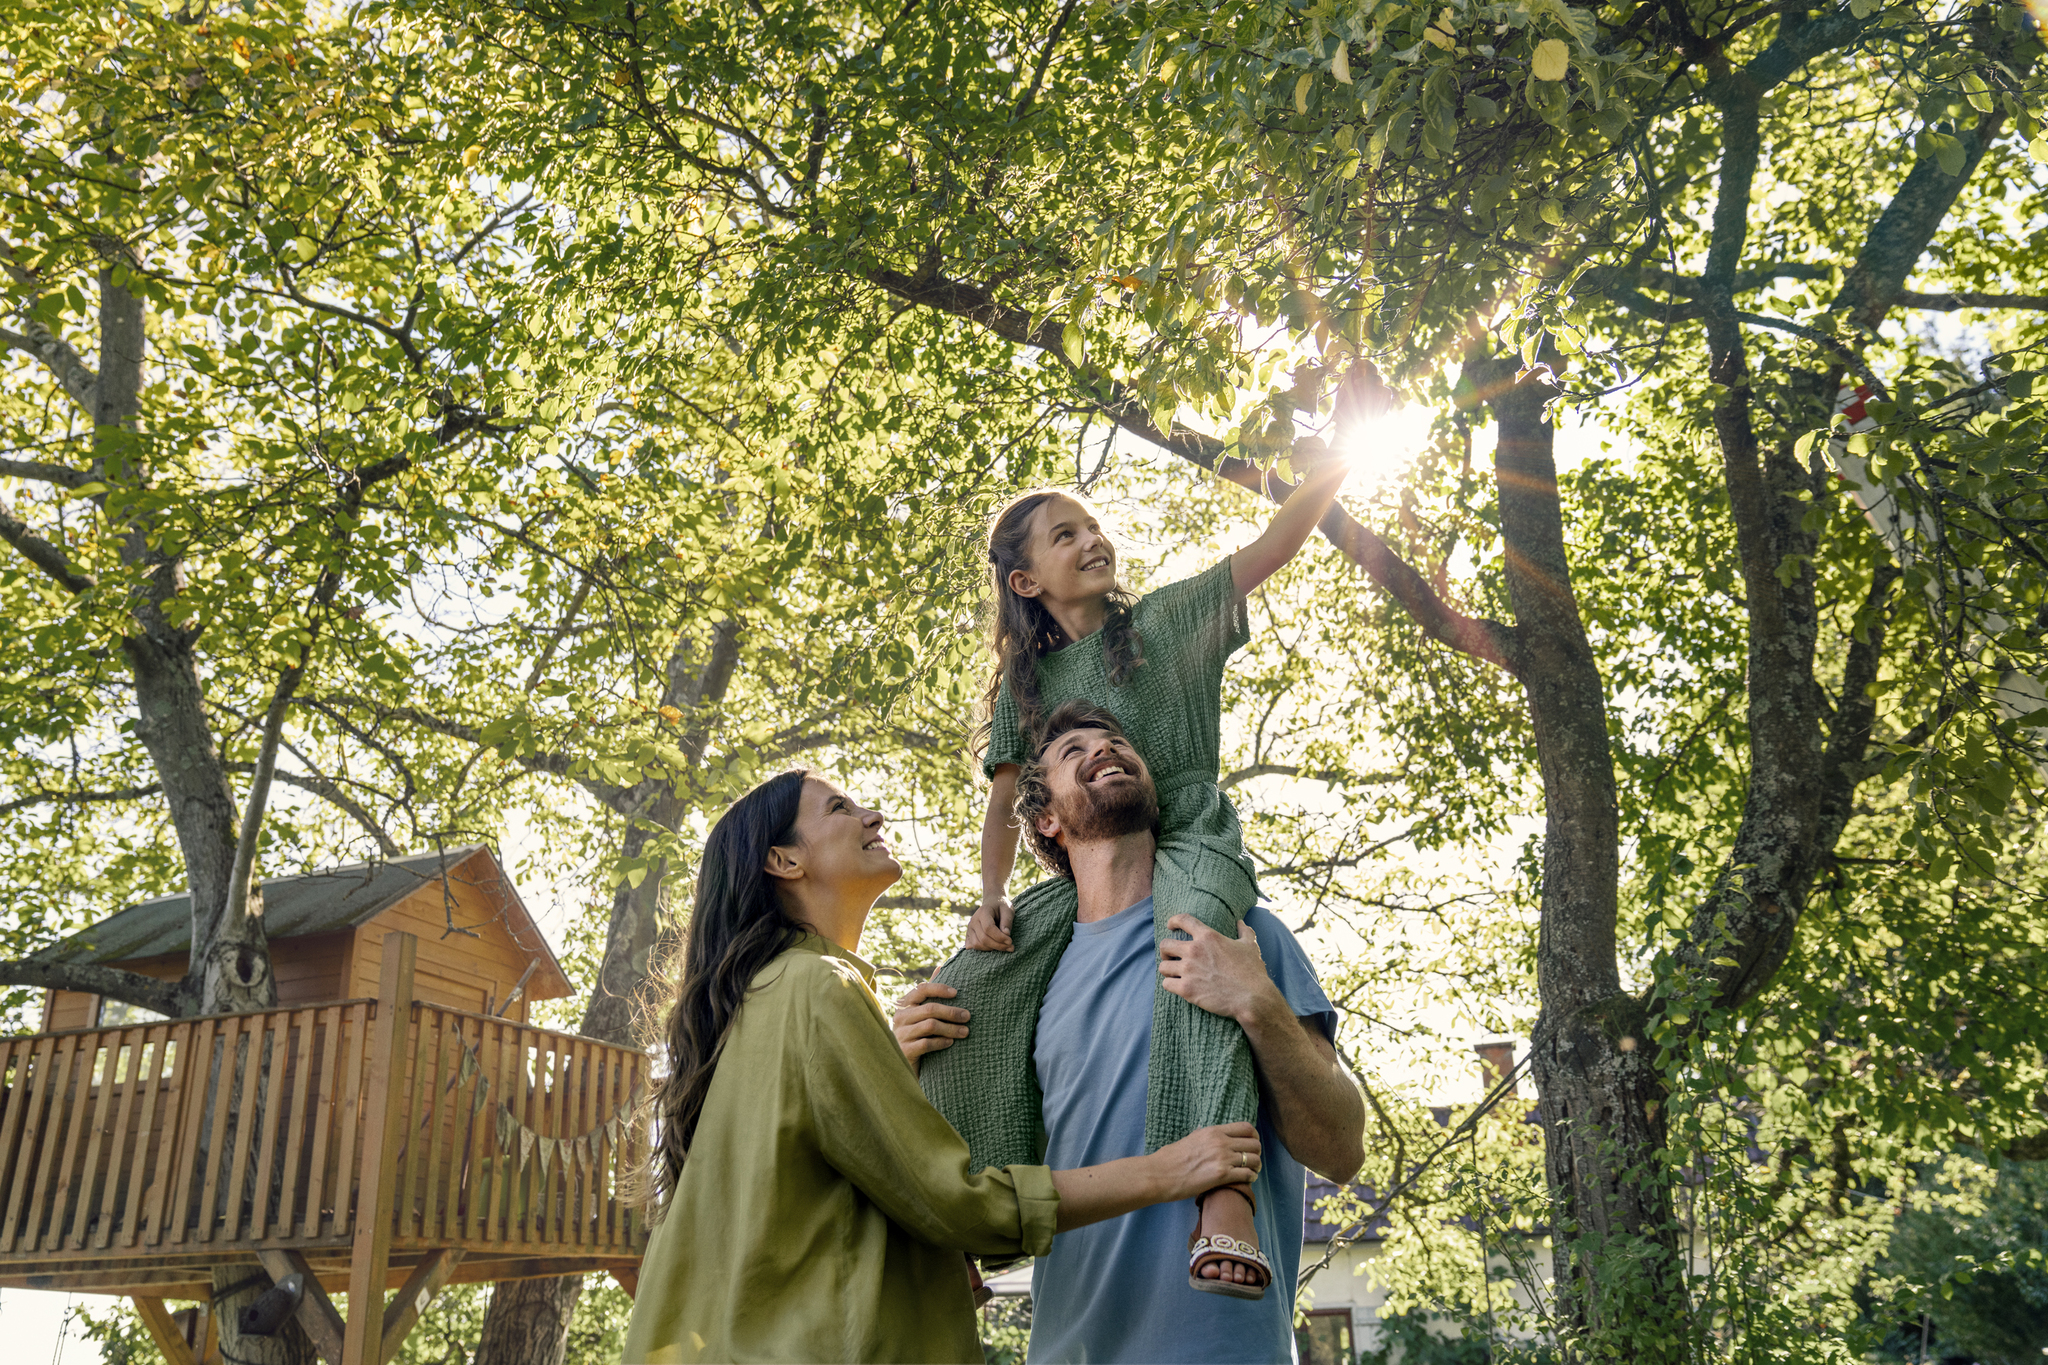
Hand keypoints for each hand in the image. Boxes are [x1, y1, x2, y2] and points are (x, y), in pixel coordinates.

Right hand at [891, 981, 969, 1065]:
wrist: (903, 1064)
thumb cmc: (917, 1034)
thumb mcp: (921, 1013)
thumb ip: (929, 993)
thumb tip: (941, 966)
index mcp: (905, 1005)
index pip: (921, 989)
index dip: (939, 989)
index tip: (957, 993)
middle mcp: (900, 1017)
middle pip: (930, 1009)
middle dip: (952, 1012)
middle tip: (968, 1016)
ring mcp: (901, 1034)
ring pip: (930, 1026)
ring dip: (951, 1028)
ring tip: (965, 1032)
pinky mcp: (905, 1050)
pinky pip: (927, 1043)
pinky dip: (942, 1042)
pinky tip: (951, 1043)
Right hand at [963, 894, 1013, 951]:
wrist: (992, 903)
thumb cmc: (1001, 907)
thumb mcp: (1008, 910)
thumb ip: (1007, 921)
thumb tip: (1006, 934)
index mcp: (983, 912)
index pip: (988, 928)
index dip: (999, 937)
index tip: (1010, 941)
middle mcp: (973, 920)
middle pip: (983, 938)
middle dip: (998, 945)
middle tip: (1010, 947)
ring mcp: (969, 928)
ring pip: (977, 945)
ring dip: (991, 949)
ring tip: (1004, 947)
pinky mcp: (969, 935)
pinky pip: (973, 947)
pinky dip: (983, 950)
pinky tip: (993, 947)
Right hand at [1150, 1122, 1260, 1202]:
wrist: (1159, 1174)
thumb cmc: (1170, 1159)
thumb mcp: (1191, 1139)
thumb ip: (1205, 1137)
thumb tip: (1210, 1135)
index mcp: (1213, 1131)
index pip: (1246, 1127)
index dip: (1254, 1137)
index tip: (1252, 1145)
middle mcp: (1221, 1142)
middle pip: (1254, 1143)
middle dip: (1257, 1153)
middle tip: (1252, 1161)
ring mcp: (1222, 1158)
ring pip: (1254, 1159)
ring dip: (1256, 1166)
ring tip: (1251, 1172)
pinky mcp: (1221, 1176)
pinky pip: (1247, 1174)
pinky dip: (1251, 1178)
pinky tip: (1247, 1180)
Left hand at [1158, 916, 1276, 1026]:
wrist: (1252, 998)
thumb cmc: (1252, 971)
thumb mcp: (1250, 946)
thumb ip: (1244, 931)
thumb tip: (1240, 922)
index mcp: (1208, 936)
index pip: (1183, 920)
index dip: (1173, 921)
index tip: (1170, 926)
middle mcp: (1194, 951)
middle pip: (1165, 945)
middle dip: (1166, 951)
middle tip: (1170, 957)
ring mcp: (1189, 970)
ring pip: (1163, 966)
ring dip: (1168, 970)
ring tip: (1173, 974)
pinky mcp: (1186, 989)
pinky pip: (1166, 984)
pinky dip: (1170, 985)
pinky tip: (1177, 986)